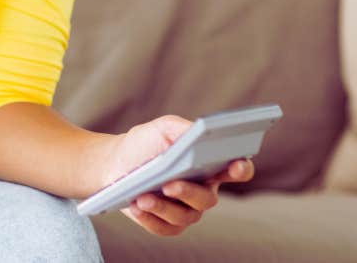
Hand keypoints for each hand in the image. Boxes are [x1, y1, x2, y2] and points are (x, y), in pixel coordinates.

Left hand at [98, 114, 255, 236]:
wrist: (115, 162)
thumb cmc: (145, 143)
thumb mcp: (163, 128)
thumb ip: (184, 129)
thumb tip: (200, 130)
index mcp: (210, 166)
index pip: (237, 170)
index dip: (241, 169)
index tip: (236, 164)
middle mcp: (204, 191)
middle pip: (207, 199)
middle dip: (188, 192)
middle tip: (169, 184)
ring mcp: (187, 211)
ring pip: (184, 216)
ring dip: (163, 207)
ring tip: (143, 196)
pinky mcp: (167, 225)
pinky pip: (164, 228)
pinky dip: (150, 218)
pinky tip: (136, 206)